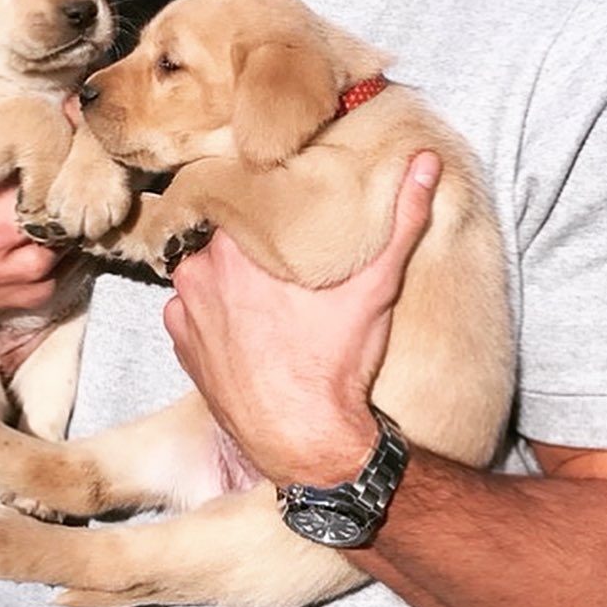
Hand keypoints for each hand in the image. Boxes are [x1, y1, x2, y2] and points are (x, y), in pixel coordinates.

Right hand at [0, 64, 73, 374]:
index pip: (48, 169)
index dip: (63, 140)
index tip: (72, 115)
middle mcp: (18, 248)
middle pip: (69, 199)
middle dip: (73, 172)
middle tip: (80, 145)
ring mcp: (32, 274)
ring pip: (74, 229)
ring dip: (71, 206)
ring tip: (72, 181)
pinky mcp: (38, 294)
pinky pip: (71, 260)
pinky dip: (66, 239)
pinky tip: (57, 219)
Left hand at [163, 152, 440, 484]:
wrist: (308, 444)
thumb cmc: (338, 364)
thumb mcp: (377, 286)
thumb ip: (402, 219)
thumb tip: (424, 162)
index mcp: (239, 245)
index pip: (241, 198)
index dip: (263, 201)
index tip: (285, 211)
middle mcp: (201, 272)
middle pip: (222, 236)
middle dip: (250, 242)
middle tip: (283, 256)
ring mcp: (186, 311)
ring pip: (205, 271)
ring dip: (227, 277)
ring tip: (265, 293)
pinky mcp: (182, 346)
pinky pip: (191, 312)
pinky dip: (212, 312)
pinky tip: (244, 325)